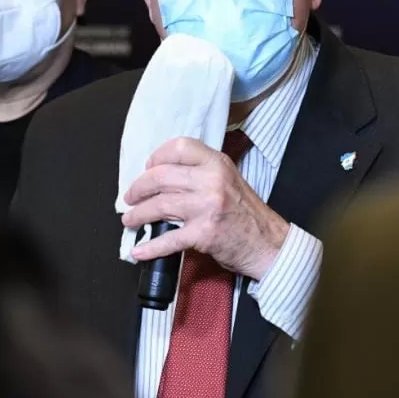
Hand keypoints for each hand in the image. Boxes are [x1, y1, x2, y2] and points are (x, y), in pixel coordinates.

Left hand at [123, 138, 290, 281]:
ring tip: (130, 219)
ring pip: (160, 205)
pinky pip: (169, 239)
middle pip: (161, 176)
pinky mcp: (204, 233)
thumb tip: (163, 174)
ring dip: (138, 214)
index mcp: (217, 163)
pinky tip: (139, 250)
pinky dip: (150, 247)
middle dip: (138, 188)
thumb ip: (201, 172)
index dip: (157, 157)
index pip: (179, 147)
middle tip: (130, 197)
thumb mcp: (229, 179)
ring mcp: (207, 206)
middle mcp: (212, 180)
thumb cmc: (247, 214)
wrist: (268, 243)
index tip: (147, 168)